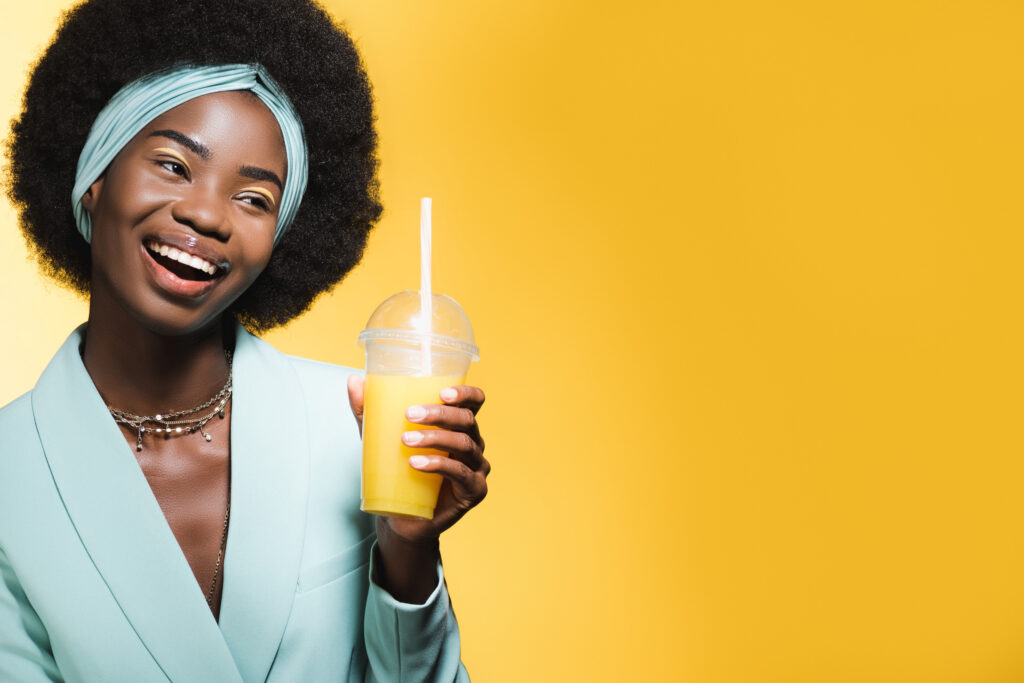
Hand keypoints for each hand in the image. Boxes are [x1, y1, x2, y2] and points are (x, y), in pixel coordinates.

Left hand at [346, 375, 489, 541]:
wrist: (401, 518)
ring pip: (463, 444)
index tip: (442, 392)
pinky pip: (460, 473)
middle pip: (467, 420)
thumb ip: (369, 411)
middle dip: (440, 414)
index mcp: (459, 426)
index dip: (465, 393)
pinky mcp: (474, 491)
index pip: (474, 402)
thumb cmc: (398, 472)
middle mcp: (474, 443)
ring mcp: (477, 468)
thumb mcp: (380, 438)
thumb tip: (354, 379)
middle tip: (410, 414)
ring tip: (406, 440)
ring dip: (435, 438)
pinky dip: (438, 465)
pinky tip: (416, 463)